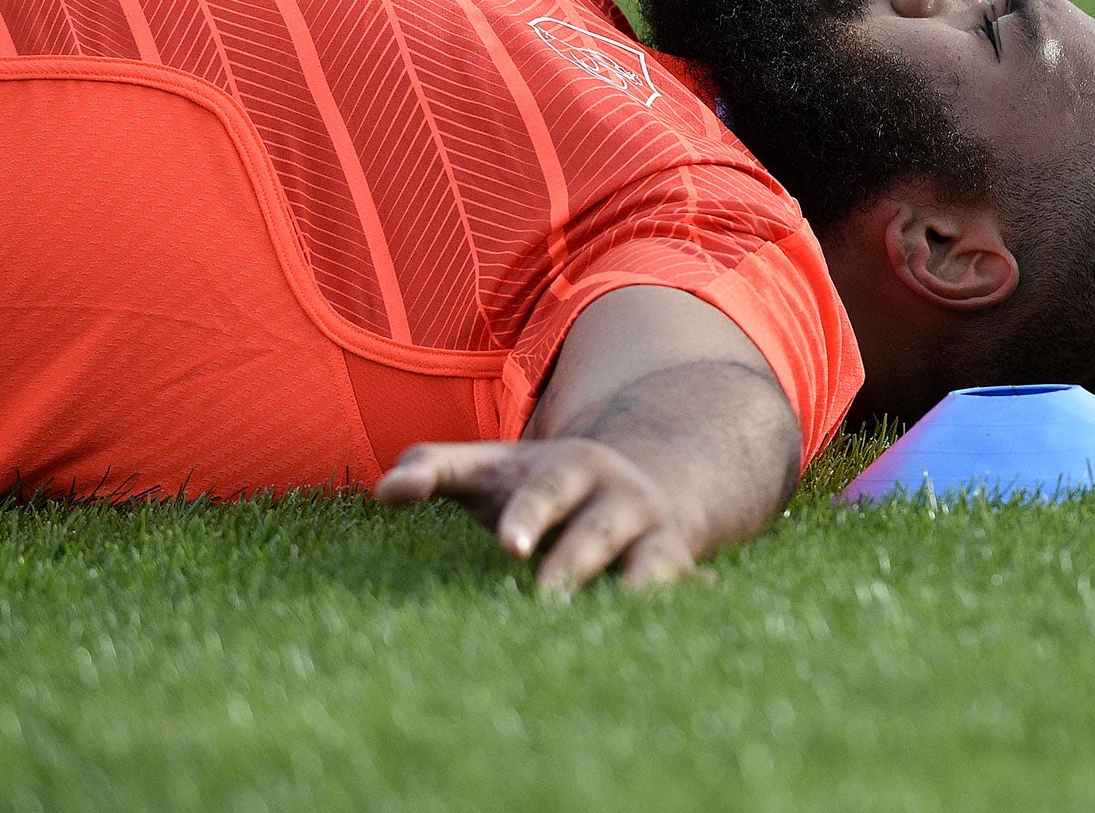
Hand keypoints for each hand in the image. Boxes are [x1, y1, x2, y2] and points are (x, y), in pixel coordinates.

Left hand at [375, 438, 699, 591]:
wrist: (635, 480)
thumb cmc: (539, 486)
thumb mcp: (490, 469)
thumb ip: (432, 469)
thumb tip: (383, 492)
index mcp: (570, 468)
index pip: (547, 489)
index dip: (530, 514)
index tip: (509, 545)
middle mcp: (619, 498)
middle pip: (597, 531)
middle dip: (576, 562)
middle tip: (545, 599)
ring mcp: (653, 536)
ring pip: (651, 566)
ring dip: (639, 590)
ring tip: (614, 626)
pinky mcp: (677, 571)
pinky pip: (690, 588)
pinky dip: (699, 599)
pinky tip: (711, 602)